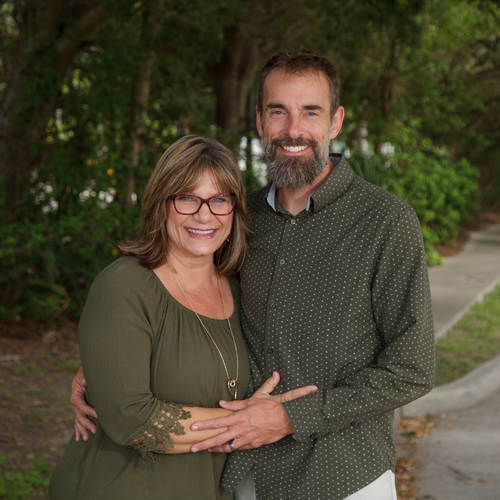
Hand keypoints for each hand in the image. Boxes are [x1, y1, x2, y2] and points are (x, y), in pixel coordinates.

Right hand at [70, 366, 97, 441]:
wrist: (84, 373)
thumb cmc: (85, 373)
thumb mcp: (83, 373)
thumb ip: (84, 377)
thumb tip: (84, 383)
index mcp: (75, 396)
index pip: (82, 406)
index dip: (89, 411)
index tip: (98, 415)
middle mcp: (75, 404)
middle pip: (80, 416)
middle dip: (87, 424)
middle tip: (95, 431)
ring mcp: (76, 408)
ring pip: (78, 421)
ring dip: (82, 430)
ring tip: (86, 439)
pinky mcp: (80, 410)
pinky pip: (78, 421)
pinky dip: (78, 430)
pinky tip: (78, 439)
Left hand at [190, 372, 316, 452]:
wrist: (288, 418)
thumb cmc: (272, 406)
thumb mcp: (254, 398)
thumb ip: (236, 402)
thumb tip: (222, 402)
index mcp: (240, 416)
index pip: (218, 421)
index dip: (205, 425)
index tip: (195, 427)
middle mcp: (241, 429)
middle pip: (219, 439)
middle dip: (205, 443)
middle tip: (194, 447)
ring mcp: (247, 439)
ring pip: (228, 446)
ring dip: (216, 448)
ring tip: (207, 449)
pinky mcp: (254, 444)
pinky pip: (240, 448)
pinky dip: (231, 449)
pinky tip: (226, 449)